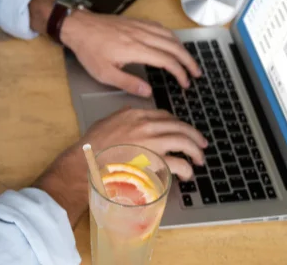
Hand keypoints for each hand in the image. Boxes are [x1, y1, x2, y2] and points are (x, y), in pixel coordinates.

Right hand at [33, 107, 207, 224]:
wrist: (85, 166)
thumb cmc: (91, 149)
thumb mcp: (105, 123)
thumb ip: (120, 116)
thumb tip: (129, 112)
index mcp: (135, 115)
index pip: (164, 116)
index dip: (177, 124)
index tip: (182, 131)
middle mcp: (146, 125)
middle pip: (179, 127)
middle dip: (194, 135)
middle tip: (201, 144)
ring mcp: (152, 144)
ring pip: (184, 142)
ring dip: (195, 151)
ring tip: (199, 159)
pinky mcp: (155, 163)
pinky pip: (179, 164)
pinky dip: (187, 169)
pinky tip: (187, 174)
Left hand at [60, 10, 201, 96]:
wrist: (79, 26)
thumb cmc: (89, 50)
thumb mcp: (104, 74)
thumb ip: (128, 83)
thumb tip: (148, 91)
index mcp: (136, 49)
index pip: (167, 61)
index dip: (180, 73)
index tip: (185, 83)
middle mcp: (142, 35)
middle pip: (174, 47)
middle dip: (189, 61)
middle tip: (196, 73)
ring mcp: (140, 26)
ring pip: (170, 35)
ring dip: (182, 48)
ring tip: (189, 60)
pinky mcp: (136, 22)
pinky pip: (160, 27)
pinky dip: (172, 36)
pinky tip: (173, 43)